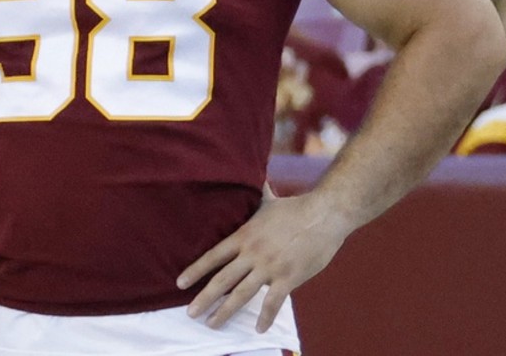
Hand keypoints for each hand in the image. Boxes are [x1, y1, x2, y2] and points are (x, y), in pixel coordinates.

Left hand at [177, 193, 352, 332]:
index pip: (213, 256)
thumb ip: (255, 196)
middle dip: (205, 298)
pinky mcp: (289, 277)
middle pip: (223, 279)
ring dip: (226, 311)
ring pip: (242, 294)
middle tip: (190, 314)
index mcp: (244, 236)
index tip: (180, 283)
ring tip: (212, 324)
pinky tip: (258, 329)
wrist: (325, 214)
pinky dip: (265, 318)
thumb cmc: (296, 208)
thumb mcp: (268, 201)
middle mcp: (253, 253)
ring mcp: (270, 267)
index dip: (195, 270)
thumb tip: (250, 177)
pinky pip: (273, 302)